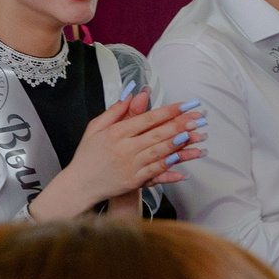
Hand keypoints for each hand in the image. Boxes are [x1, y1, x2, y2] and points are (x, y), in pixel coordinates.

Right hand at [41, 89, 207, 215]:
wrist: (79, 184)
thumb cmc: (88, 155)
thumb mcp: (95, 127)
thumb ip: (115, 111)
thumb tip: (132, 94)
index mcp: (116, 133)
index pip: (147, 118)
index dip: (168, 111)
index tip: (185, 105)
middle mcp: (125, 148)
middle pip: (157, 134)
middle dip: (180, 124)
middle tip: (198, 117)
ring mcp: (131, 166)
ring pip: (160, 152)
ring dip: (180, 144)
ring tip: (197, 136)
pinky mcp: (134, 181)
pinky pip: (156, 173)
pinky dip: (171, 170)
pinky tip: (185, 167)